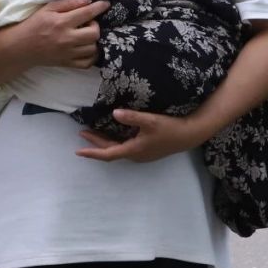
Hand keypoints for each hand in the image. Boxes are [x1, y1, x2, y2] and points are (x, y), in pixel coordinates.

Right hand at [10, 0, 107, 68]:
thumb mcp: (48, 8)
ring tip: (86, 35)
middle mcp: (66, 39)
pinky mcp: (67, 63)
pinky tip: (87, 48)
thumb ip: (68, 3)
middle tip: (88, 23)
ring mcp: (68, 53)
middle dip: (95, 25)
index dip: (99, 7)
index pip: (87, 13)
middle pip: (94, 33)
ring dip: (93, 40)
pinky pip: (87, 63)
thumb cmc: (34, 25)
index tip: (106, 4)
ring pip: (93, 48)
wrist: (21, 47)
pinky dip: (91, 56)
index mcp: (61, 22)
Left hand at [77, 109, 205, 164]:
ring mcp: (141, 154)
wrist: (189, 135)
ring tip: (94, 132)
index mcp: (133, 150)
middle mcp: (135, 155)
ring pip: (118, 149)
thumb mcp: (150, 121)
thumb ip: (132, 117)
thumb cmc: (170, 128)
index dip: (92, 152)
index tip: (78, 151)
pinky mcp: (146, 150)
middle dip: (96, 142)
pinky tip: (114, 133)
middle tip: (83, 133)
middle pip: (111, 150)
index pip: (108, 153)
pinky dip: (116, 141)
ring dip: (105, 142)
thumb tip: (114, 113)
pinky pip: (125, 147)